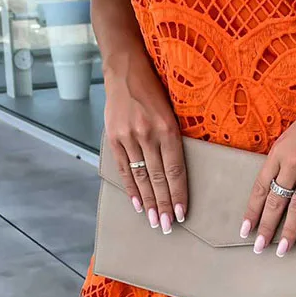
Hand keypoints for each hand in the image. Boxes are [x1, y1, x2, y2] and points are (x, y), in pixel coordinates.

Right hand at [104, 55, 187, 233]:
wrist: (125, 70)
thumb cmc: (155, 89)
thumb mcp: (172, 110)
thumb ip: (174, 138)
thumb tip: (179, 170)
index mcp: (168, 128)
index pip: (175, 170)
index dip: (178, 194)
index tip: (181, 213)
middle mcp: (148, 134)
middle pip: (158, 178)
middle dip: (163, 205)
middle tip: (168, 226)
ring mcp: (128, 137)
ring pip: (141, 177)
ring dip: (148, 202)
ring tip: (154, 221)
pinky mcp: (113, 137)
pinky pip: (123, 168)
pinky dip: (130, 188)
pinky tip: (136, 203)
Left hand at [240, 58, 295, 254]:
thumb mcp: (293, 134)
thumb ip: (285, 158)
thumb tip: (280, 182)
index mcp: (278, 151)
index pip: (260, 187)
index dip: (252, 211)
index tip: (244, 229)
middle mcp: (292, 162)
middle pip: (275, 202)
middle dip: (266, 228)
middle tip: (259, 248)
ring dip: (288, 232)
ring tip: (281, 250)